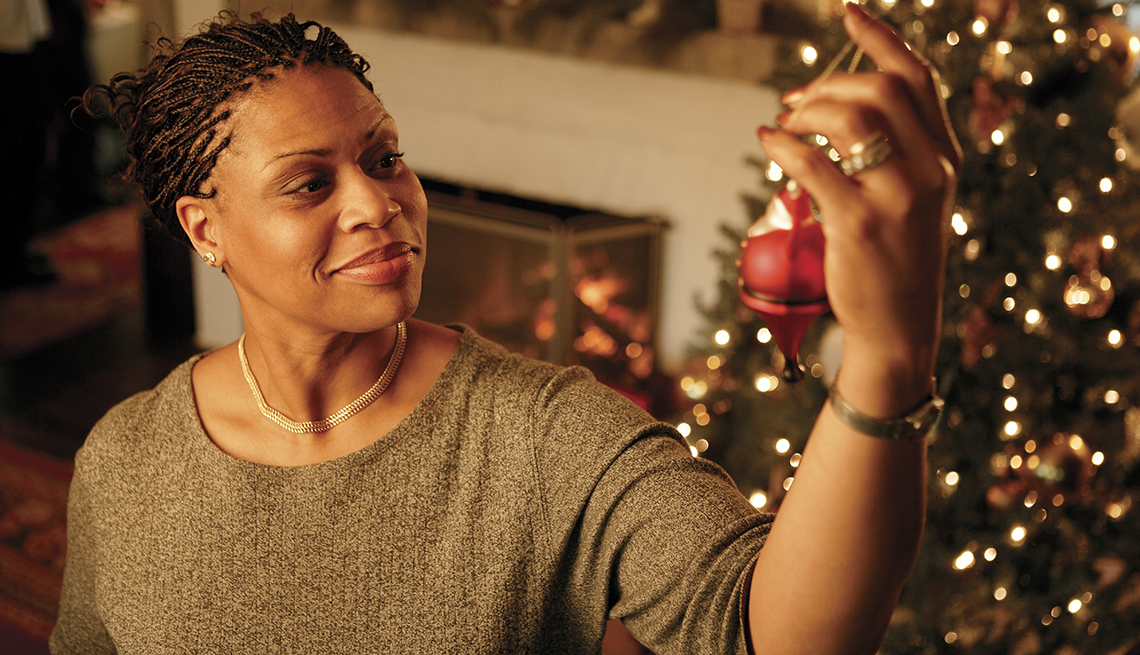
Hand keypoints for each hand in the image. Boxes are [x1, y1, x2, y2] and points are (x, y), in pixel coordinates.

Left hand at [758, 2, 961, 414]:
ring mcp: (898, 195)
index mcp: (943, 158)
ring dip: (808, 109)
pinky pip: (813, 163)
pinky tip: (768, 141)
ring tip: (784, 123)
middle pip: (882, 88)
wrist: (897, 328)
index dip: (881, 39)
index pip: (918, 78)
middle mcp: (930, 169)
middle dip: (829, 83)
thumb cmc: (894, 262)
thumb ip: (891, 153)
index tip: (846, 13)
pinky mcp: (860, 222)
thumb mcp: (910, 201)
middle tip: (796, 101)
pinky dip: (783, 144)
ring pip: (852, 116)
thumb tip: (826, 111)